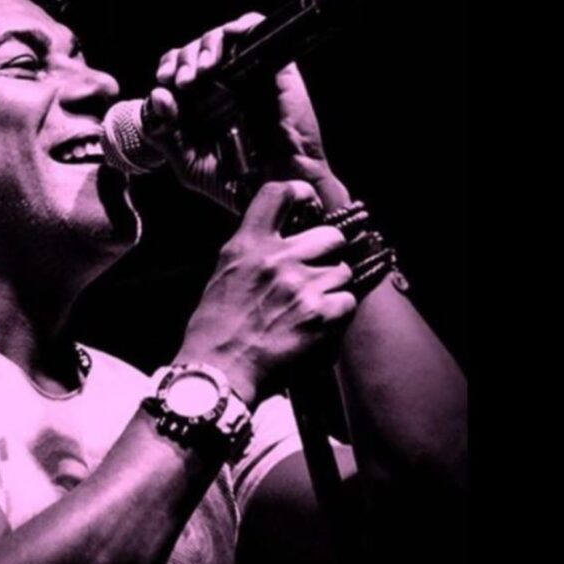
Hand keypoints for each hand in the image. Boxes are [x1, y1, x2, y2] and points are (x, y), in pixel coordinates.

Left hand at [146, 13, 351, 210]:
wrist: (275, 188)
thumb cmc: (234, 181)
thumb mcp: (187, 162)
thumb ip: (164, 132)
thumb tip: (157, 94)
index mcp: (201, 102)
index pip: (178, 66)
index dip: (169, 66)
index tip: (165, 81)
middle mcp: (223, 84)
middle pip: (195, 48)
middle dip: (183, 58)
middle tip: (184, 82)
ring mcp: (249, 74)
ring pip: (222, 35)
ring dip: (204, 45)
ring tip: (201, 70)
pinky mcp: (275, 67)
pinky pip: (257, 28)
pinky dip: (241, 24)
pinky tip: (227, 40)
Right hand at [175, 181, 356, 407]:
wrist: (217, 371)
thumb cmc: (215, 327)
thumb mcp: (224, 272)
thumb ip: (253, 248)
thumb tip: (282, 235)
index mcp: (248, 244)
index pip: (280, 193)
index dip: (302, 194)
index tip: (310, 204)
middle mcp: (276, 258)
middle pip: (330, 235)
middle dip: (328, 254)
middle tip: (315, 274)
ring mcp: (301, 286)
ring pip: (342, 271)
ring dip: (332, 288)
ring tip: (311, 307)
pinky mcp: (320, 315)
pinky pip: (348, 302)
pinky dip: (338, 316)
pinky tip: (317, 327)